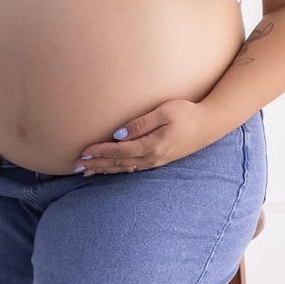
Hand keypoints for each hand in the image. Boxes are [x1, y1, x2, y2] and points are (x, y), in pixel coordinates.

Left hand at [73, 98, 211, 174]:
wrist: (209, 125)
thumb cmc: (187, 113)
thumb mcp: (164, 112)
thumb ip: (140, 123)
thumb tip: (117, 135)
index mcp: (151, 146)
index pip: (118, 151)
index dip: (99, 152)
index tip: (82, 153)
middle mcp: (151, 157)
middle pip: (117, 163)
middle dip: (95, 164)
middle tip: (75, 166)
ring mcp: (155, 161)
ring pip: (124, 168)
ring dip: (104, 169)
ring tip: (86, 171)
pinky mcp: (158, 160)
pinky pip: (132, 168)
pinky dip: (117, 169)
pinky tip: (109, 169)